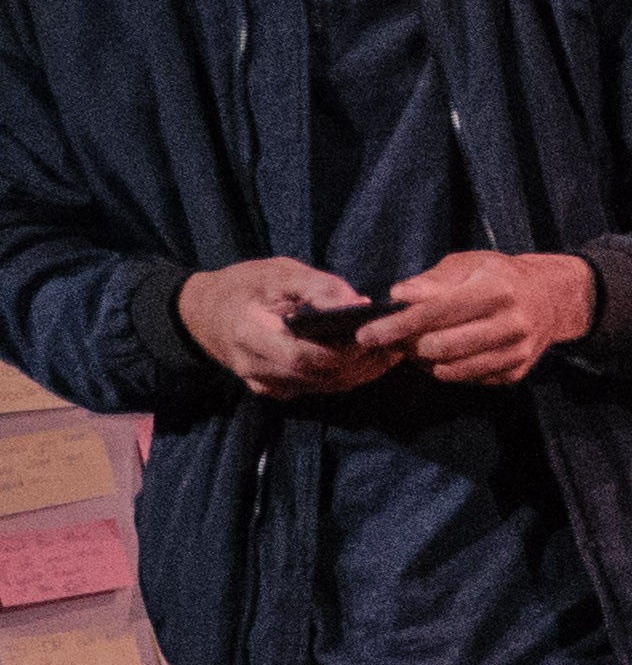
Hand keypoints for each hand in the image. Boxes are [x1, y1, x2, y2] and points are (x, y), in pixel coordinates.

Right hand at [173, 255, 410, 396]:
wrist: (201, 314)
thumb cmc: (241, 286)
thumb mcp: (277, 273)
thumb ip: (318, 286)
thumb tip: (360, 303)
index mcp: (252, 336)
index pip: (307, 357)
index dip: (346, 351)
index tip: (378, 334)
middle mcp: (258, 370)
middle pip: (322, 377)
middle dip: (362, 363)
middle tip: (396, 342)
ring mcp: (266, 385)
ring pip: (324, 387)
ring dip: (360, 372)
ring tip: (390, 350)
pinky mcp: (274, 391)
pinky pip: (316, 388)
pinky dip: (344, 375)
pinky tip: (364, 359)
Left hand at [383, 249, 598, 387]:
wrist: (552, 299)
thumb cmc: (500, 276)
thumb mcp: (469, 264)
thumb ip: (433, 280)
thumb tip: (399, 296)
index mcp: (496, 291)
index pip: (435, 314)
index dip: (396, 326)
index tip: (366, 335)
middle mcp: (510, 324)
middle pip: (440, 347)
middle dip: (408, 346)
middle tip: (395, 338)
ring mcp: (516, 352)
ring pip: (452, 369)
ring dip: (425, 361)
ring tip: (418, 346)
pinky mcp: (516, 372)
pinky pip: (468, 378)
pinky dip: (448, 369)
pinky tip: (447, 353)